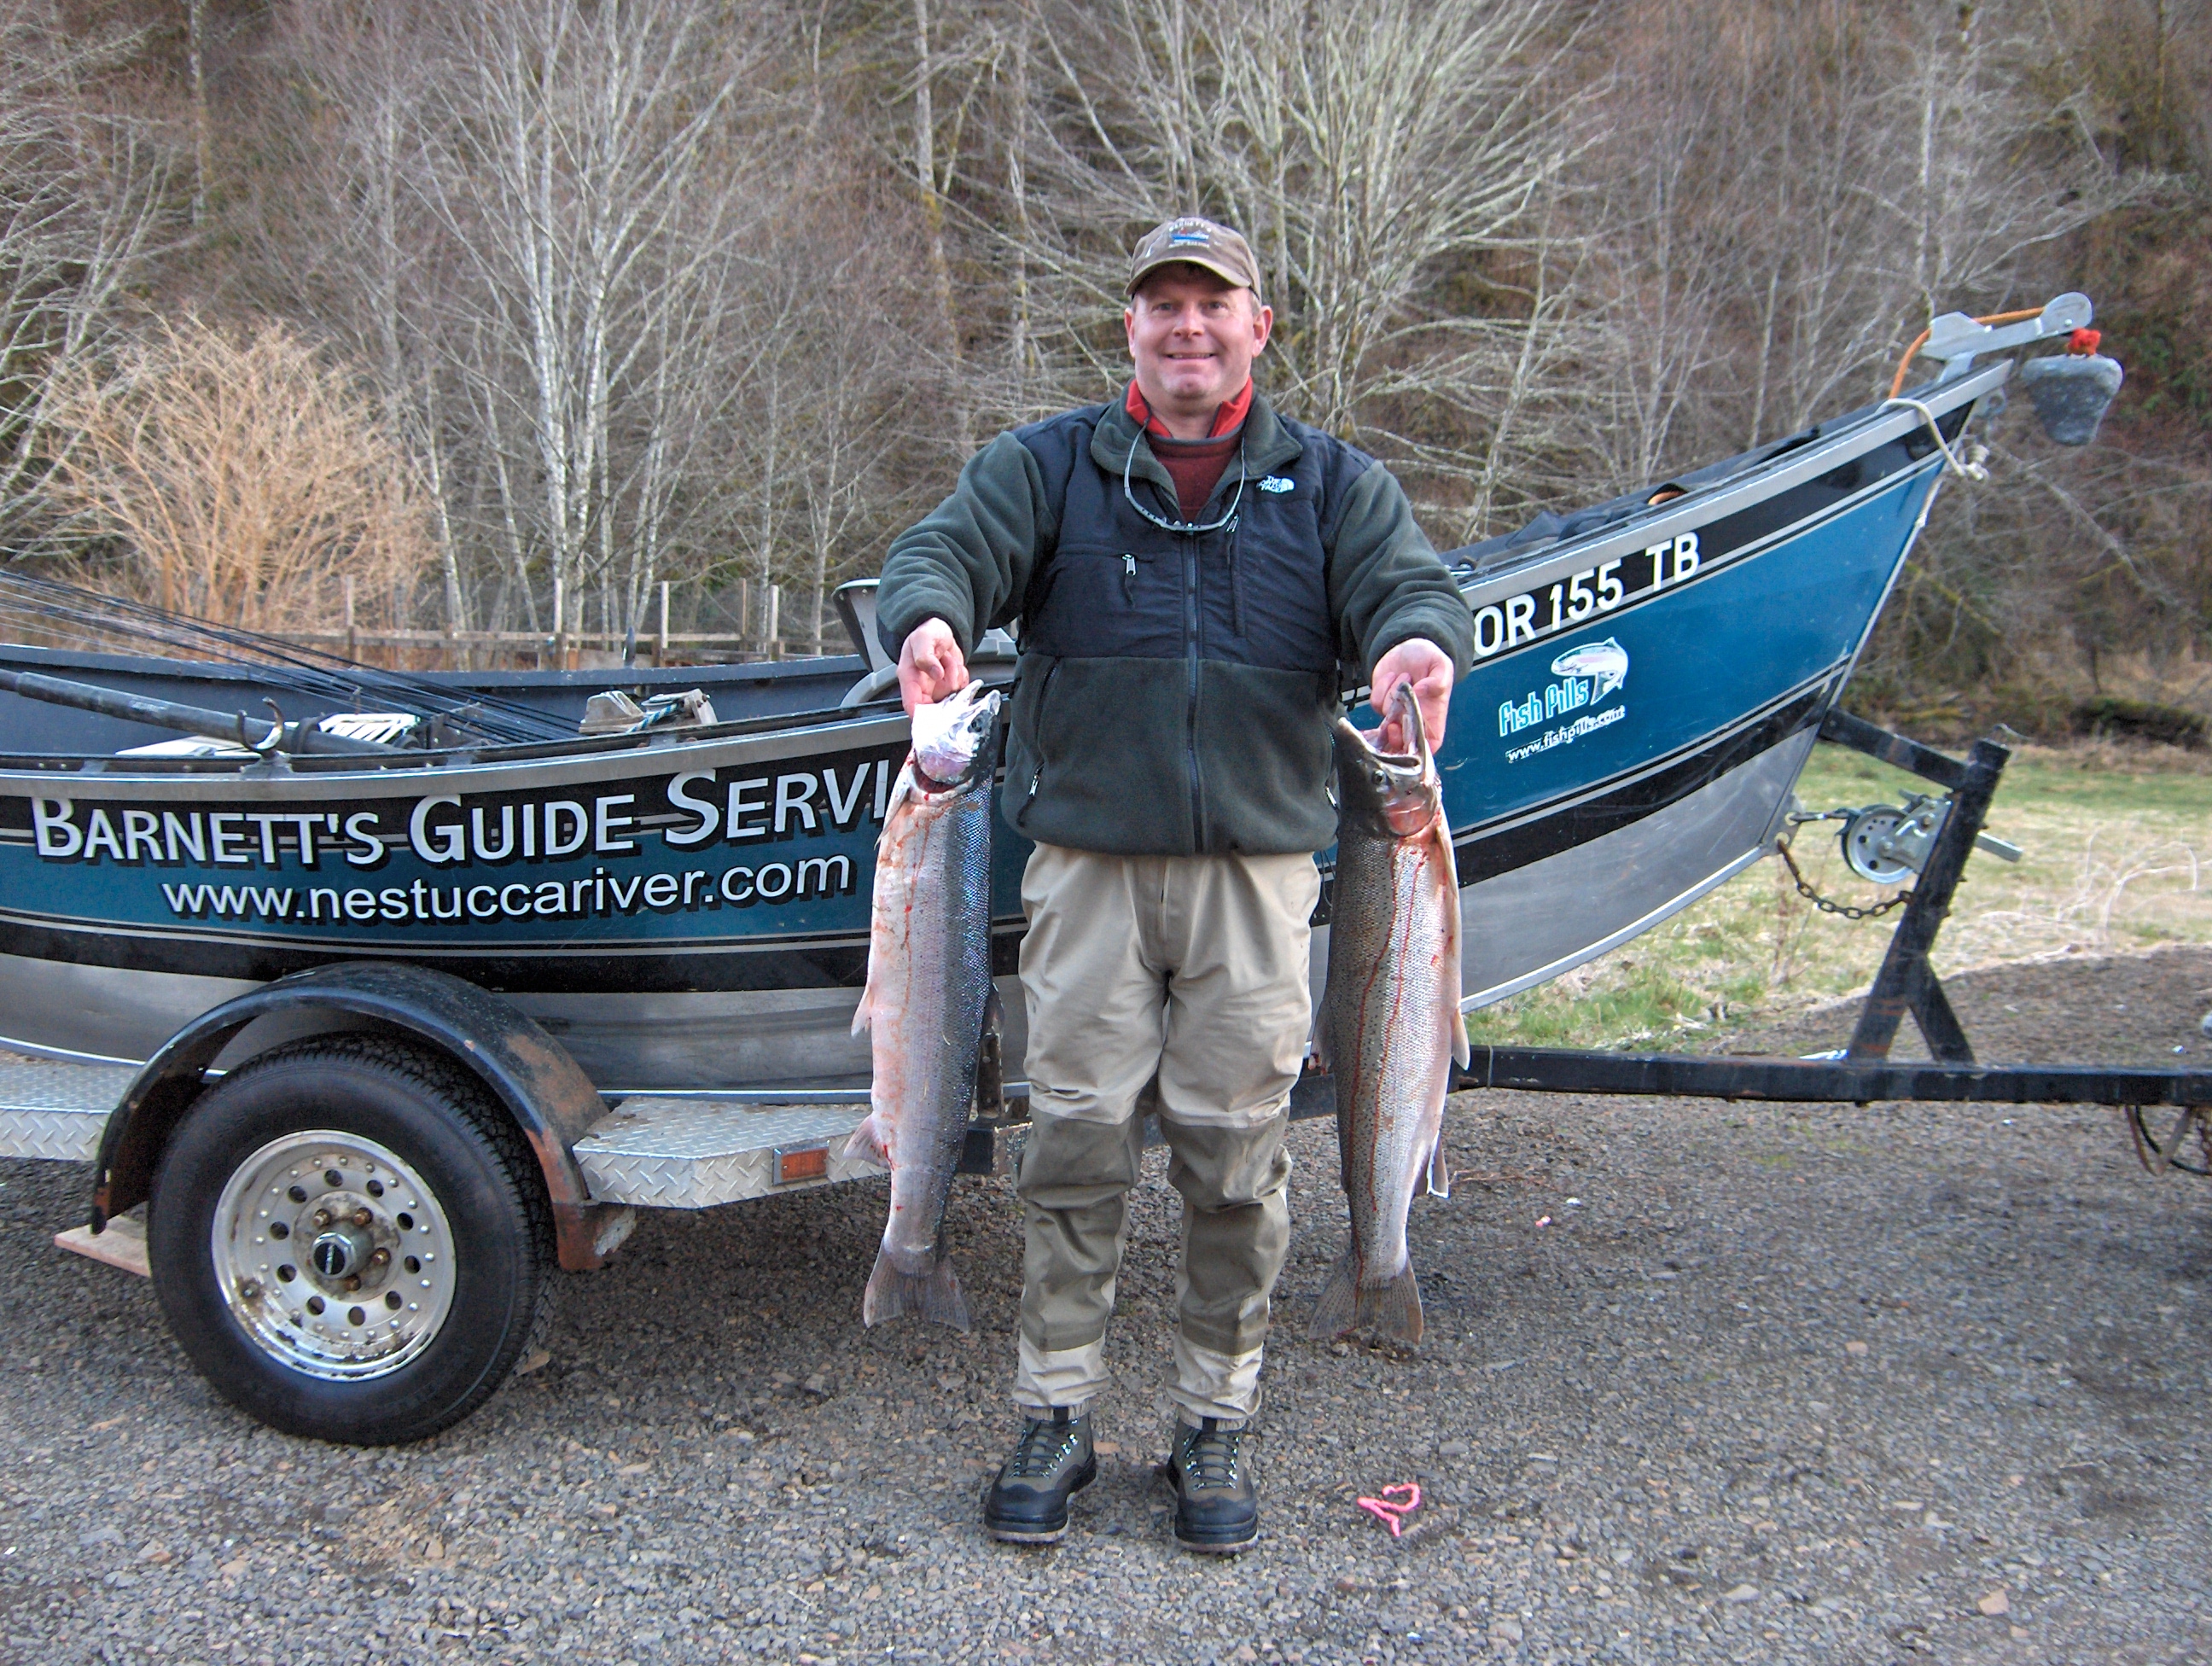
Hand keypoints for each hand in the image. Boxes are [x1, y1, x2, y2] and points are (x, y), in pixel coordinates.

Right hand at [897, 618, 969, 714]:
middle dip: (947, 689)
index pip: (912, 705)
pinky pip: (961, 689)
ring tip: (946, 660)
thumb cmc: (926, 633)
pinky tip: (953, 664)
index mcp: (909, 678)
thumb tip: (935, 674)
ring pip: (952, 695)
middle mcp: (922, 687)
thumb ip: (925, 656)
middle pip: (936, 705)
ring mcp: (936, 688)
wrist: (940, 630)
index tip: (937, 714)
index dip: (923, 716)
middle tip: (947, 667)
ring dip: (955, 675)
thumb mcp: (923, 639)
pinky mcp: (949, 686)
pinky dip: (962, 676)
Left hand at [1370, 638, 1452, 754]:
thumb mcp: (1441, 665)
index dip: (1417, 748)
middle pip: (1401, 744)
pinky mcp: (1381, 702)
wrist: (1407, 645)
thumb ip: (1439, 680)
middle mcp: (1414, 718)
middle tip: (1395, 717)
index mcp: (1434, 716)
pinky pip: (1376, 703)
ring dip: (1393, 694)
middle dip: (1395, 734)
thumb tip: (1422, 690)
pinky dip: (1382, 687)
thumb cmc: (1429, 658)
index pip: (1430, 745)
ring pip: (1387, 717)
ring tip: (1405, 677)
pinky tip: (1392, 676)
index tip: (1408, 736)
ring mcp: (1395, 712)